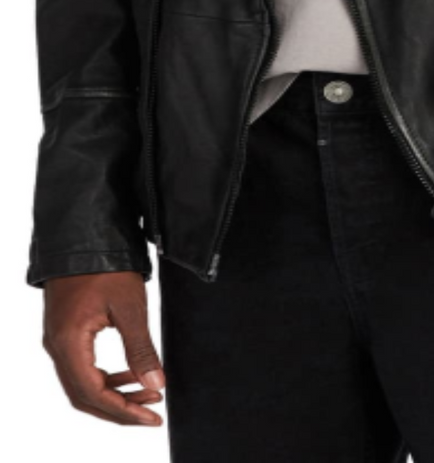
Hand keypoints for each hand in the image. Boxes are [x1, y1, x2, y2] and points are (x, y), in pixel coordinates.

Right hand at [42, 271, 164, 425]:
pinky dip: (106, 377)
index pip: (93, 394)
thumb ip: (141, 349)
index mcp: (68, 344)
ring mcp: (58, 341)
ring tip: (150, 393)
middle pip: (85, 396)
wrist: (83, 235)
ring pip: (83, 384)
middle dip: (121, 408)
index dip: (124, 411)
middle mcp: (57, 347)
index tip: (152, 417)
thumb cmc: (106, 267)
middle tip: (153, 412)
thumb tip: (156, 385)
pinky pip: (82, 368)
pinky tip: (131, 374)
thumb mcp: (130, 307)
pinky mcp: (65, 333)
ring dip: (115, 393)